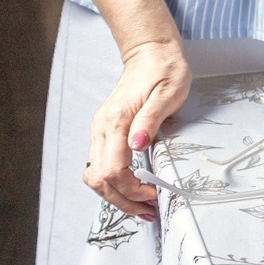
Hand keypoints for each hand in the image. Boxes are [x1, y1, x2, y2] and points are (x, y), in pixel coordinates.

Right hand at [86, 38, 193, 220]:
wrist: (150, 53)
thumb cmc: (164, 70)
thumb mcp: (168, 92)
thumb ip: (151, 120)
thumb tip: (138, 145)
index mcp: (116, 121)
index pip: (113, 169)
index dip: (131, 188)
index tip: (153, 195)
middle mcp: (101, 128)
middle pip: (99, 178)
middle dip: (122, 200)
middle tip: (149, 210)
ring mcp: (100, 131)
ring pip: (95, 175)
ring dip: (116, 195)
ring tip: (142, 206)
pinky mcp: (105, 132)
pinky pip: (101, 165)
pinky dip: (114, 183)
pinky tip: (132, 188)